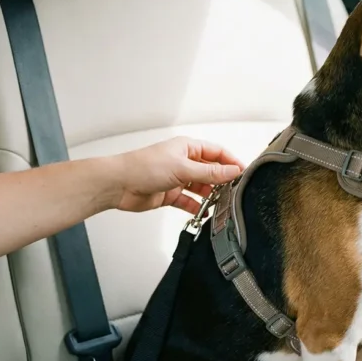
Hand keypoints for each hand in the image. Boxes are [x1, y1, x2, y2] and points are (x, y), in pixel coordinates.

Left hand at [111, 137, 243, 213]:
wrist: (119, 185)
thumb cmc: (143, 167)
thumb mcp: (183, 168)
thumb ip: (210, 173)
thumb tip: (232, 171)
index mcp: (188, 148)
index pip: (217, 152)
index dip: (231, 162)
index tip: (242, 173)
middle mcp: (184, 162)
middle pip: (211, 171)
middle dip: (222, 181)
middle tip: (233, 191)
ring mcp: (178, 178)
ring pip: (201, 187)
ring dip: (210, 196)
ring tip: (220, 204)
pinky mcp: (170, 194)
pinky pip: (190, 201)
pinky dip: (198, 207)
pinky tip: (205, 212)